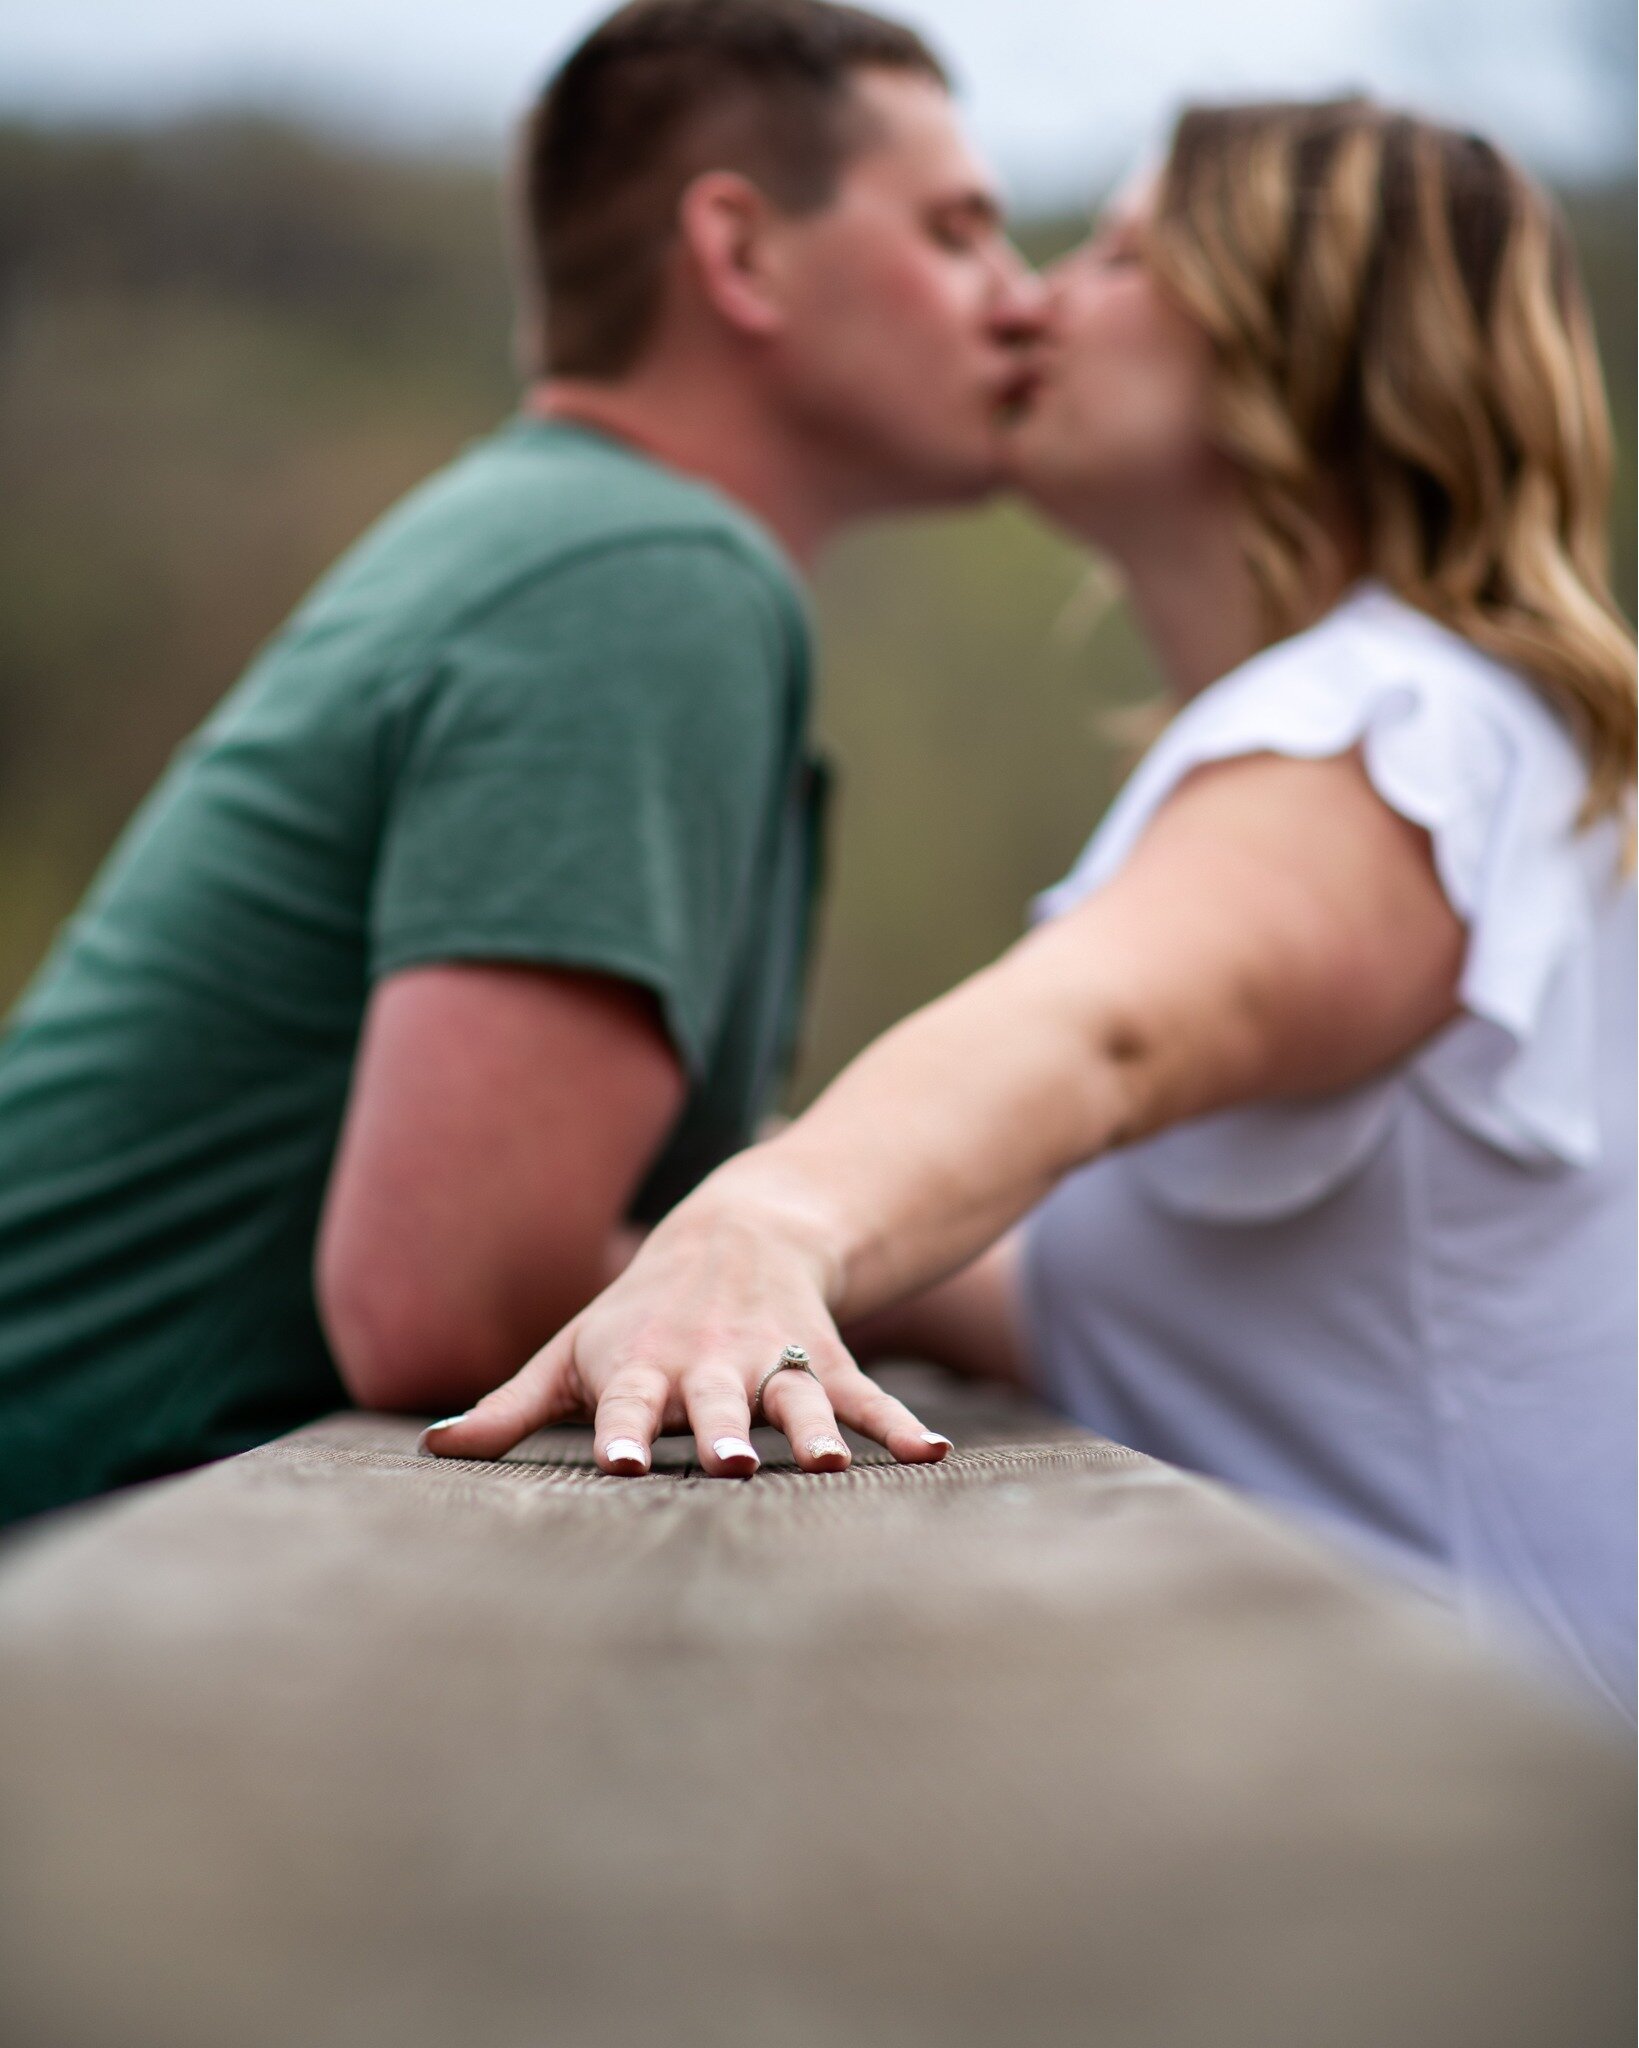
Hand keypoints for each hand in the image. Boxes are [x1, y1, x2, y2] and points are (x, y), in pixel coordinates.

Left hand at [416, 1190, 952, 1477]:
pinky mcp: (824, 1357)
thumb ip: (510, 1408)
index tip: (617, 1466)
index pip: (626, 1404)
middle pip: (717, 1402)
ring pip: (796, 1397)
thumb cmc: (635, 1313)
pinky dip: (897, 1423)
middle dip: (725, 1434)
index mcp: (641, 1365)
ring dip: (816, 1430)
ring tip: (837, 1466)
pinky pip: (862, 1394)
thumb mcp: (570, 1352)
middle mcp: (710, 1363)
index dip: (622, 1433)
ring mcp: (772, 1359)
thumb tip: (435, 1450)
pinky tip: (931, 1455)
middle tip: (733, 1468)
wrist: (737, 1228)